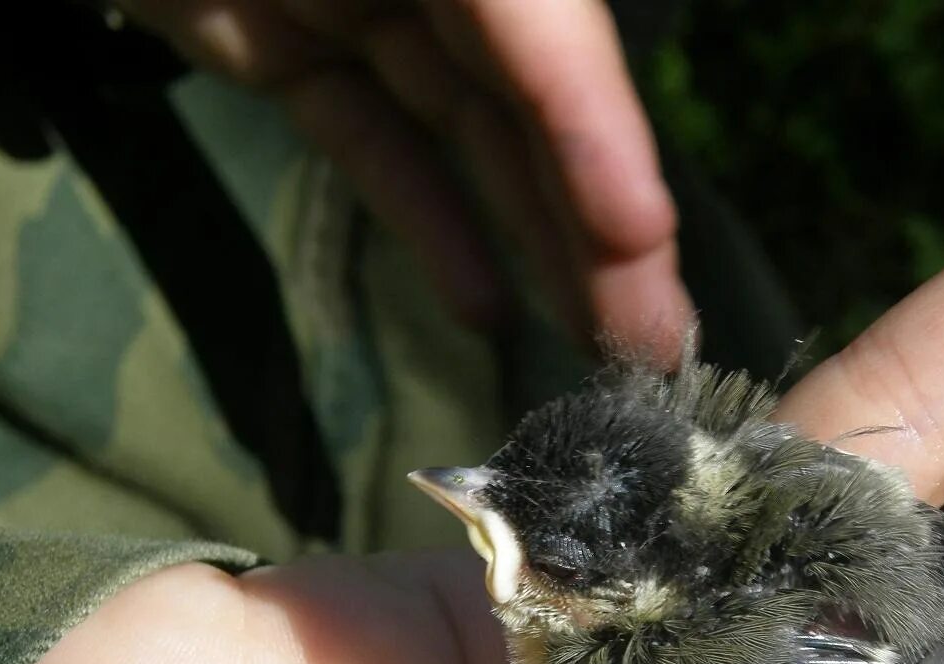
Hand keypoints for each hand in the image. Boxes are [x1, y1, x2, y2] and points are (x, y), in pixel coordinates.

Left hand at [122, 0, 689, 360]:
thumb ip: (481, 9)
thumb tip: (553, 87)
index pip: (550, 38)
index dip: (602, 136)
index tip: (644, 243)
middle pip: (534, 102)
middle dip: (601, 226)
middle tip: (659, 348)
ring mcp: (357, 1)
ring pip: (470, 136)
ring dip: (540, 243)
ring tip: (598, 349)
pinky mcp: (285, 48)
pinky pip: (371, 144)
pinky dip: (428, 222)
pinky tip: (485, 310)